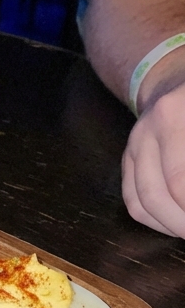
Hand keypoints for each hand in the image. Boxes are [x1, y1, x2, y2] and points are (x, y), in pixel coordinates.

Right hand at [122, 80, 184, 235]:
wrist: (179, 81)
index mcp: (175, 114)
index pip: (180, 177)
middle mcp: (149, 130)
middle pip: (160, 192)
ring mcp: (134, 146)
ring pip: (144, 201)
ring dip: (173, 226)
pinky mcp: (128, 159)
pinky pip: (133, 200)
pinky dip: (156, 221)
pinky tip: (179, 225)